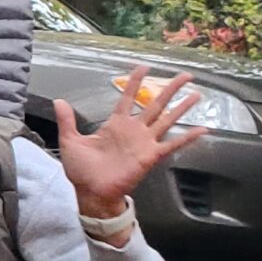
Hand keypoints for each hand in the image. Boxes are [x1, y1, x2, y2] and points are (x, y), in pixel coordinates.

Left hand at [55, 66, 201, 217]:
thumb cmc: (81, 170)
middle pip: (155, 103)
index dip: (135, 82)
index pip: (128, 97)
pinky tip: (202, 129)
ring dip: (182, 107)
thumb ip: (67, 120)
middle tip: (184, 75)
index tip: (144, 67)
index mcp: (115, 124)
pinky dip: (187, 137)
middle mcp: (133, 130)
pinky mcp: (151, 156)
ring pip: (167, 119)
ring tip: (197, 94)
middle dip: (170, 89)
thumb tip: (58, 101)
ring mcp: (144, 142)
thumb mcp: (70, 141)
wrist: (90, 192)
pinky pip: (172, 144)